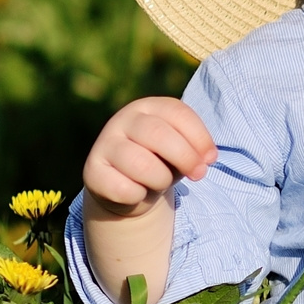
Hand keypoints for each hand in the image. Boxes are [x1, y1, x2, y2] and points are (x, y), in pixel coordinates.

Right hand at [82, 97, 216, 215]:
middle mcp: (123, 119)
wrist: (128, 189)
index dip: (200, 138)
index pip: (178, 113)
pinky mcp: (92, 171)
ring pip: (142, 164)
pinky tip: (137, 193)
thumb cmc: (161, 163)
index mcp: (148, 107)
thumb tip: (204, 160)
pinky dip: (139, 196)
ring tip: (160, 182)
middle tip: (199, 175)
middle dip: (186, 158)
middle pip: (159, 135)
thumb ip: (194, 149)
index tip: (211, 159)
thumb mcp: (181, 150)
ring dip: (161, 180)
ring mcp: (104, 144)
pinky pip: (125, 189)